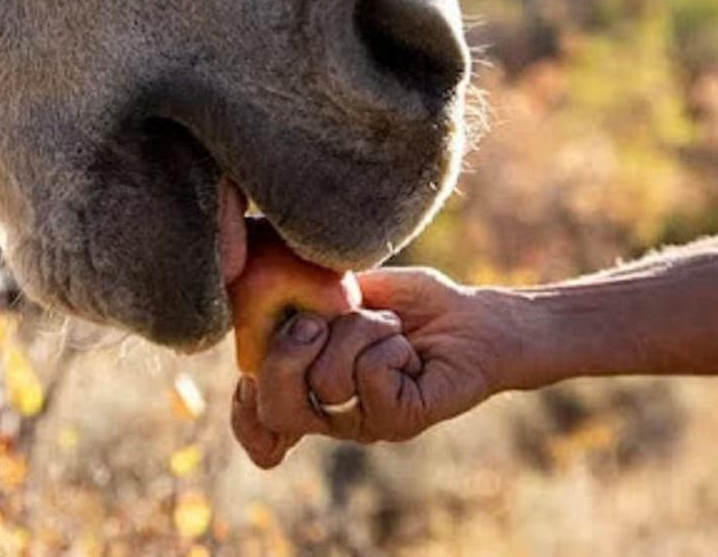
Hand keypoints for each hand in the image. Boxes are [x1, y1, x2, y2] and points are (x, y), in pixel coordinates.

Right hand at [231, 268, 526, 467]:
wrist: (473, 316)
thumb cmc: (409, 303)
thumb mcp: (343, 292)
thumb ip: (303, 300)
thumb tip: (264, 304)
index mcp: (308, 386)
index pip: (259, 425)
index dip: (244, 411)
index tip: (250, 379)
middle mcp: (331, 414)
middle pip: (277, 410)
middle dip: (288, 353)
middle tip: (321, 322)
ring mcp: (365, 423)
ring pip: (327, 382)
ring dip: (360, 332)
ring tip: (388, 328)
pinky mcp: (401, 421)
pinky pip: (370, 378)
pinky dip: (387, 345)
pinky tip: (408, 350)